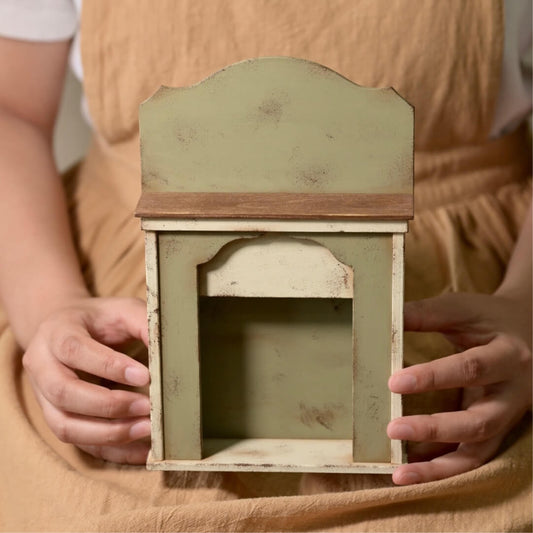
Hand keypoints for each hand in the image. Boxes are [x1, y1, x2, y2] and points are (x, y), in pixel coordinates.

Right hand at [22, 297, 151, 463]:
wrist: (70, 330)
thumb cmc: (103, 320)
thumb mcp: (124, 310)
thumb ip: (144, 324)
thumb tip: (171, 352)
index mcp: (56, 331)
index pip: (75, 350)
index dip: (109, 366)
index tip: (145, 375)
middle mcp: (41, 365)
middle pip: (64, 392)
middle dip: (109, 405)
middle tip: (147, 406)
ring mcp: (43, 397)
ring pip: (65, 425)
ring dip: (108, 433)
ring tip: (147, 430)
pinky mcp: (57, 418)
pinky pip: (80, 443)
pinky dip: (112, 450)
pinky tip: (141, 450)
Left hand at [387, 292, 531, 484]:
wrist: (528, 332)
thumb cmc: (487, 320)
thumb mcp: (462, 310)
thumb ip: (426, 314)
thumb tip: (382, 318)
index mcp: (507, 355)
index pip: (470, 368)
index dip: (433, 377)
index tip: (394, 382)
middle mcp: (513, 393)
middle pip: (479, 421)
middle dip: (435, 429)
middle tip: (393, 429)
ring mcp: (507, 417)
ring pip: (479, 451)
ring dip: (439, 467)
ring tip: (400, 473)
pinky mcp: (497, 431)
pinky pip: (473, 458)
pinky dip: (443, 470)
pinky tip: (411, 472)